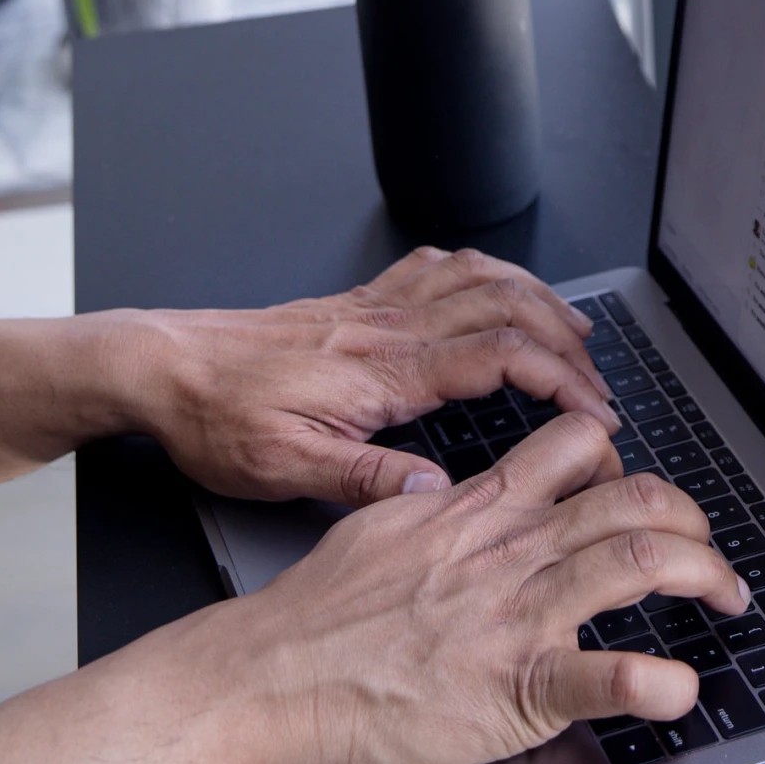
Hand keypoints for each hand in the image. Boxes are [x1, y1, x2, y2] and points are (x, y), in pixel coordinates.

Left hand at [123, 247, 615, 507]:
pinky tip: (492, 286)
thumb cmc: (217, 419)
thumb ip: (365, 481)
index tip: (595, 409)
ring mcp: (374, 308)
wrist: (166, 367)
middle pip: (504, 307)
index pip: (497, 356)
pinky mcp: (357, 303)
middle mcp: (387, 328)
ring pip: (478, 277)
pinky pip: (435, 267)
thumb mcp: (284, 470)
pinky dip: (481, 271)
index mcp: (382, 372)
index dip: (559, 379)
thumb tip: (436, 497)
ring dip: (534, 297)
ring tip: (570, 328)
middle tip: (598, 378)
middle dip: (565, 340)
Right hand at [255, 412, 750, 763]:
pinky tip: (680, 690)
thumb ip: (430, 510)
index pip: (578, 446)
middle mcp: (514, 549)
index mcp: (482, 509)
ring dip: (706, 576)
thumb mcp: (379, 526)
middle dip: (693, 521)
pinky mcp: (518, 686)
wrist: (279, 674)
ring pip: (642, 559)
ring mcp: (522, 614)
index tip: (637, 495)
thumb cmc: (317, 613)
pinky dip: (660, 684)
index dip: (625, 463)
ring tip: (727, 599)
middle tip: (707, 554)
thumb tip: (444, 495)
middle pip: (637, 498)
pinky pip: (608, 676)